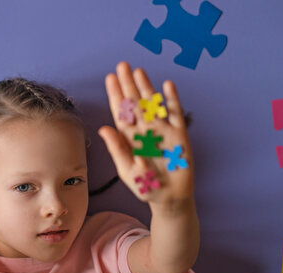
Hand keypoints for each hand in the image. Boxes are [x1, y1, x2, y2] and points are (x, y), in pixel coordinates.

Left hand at [99, 62, 193, 205]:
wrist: (169, 198)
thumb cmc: (145, 186)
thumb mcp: (127, 170)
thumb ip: (117, 149)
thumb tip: (103, 128)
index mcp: (130, 138)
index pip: (121, 112)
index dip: (115, 95)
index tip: (109, 78)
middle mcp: (145, 130)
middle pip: (135, 103)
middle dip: (128, 85)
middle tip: (122, 66)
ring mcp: (162, 130)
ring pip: (153, 104)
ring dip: (146, 87)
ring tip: (138, 71)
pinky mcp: (179, 134)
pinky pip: (175, 114)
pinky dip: (172, 100)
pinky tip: (167, 85)